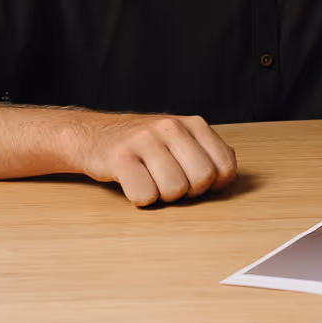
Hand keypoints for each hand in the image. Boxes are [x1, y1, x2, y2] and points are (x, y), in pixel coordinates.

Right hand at [70, 113, 238, 206]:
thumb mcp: (182, 141)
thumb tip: (227, 175)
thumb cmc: (144, 146)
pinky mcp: (120, 156)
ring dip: (162, 196)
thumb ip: (208, 153)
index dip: (213, 184)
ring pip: (174, 189)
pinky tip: (132, 183)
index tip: (195, 182)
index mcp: (194, 124)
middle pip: (202, 179)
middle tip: (169, 183)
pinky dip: (140, 198)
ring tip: (149, 181)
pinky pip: (144, 195)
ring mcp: (146, 139)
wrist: (94, 136)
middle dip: (188, 191)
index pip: (224, 166)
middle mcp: (172, 127)